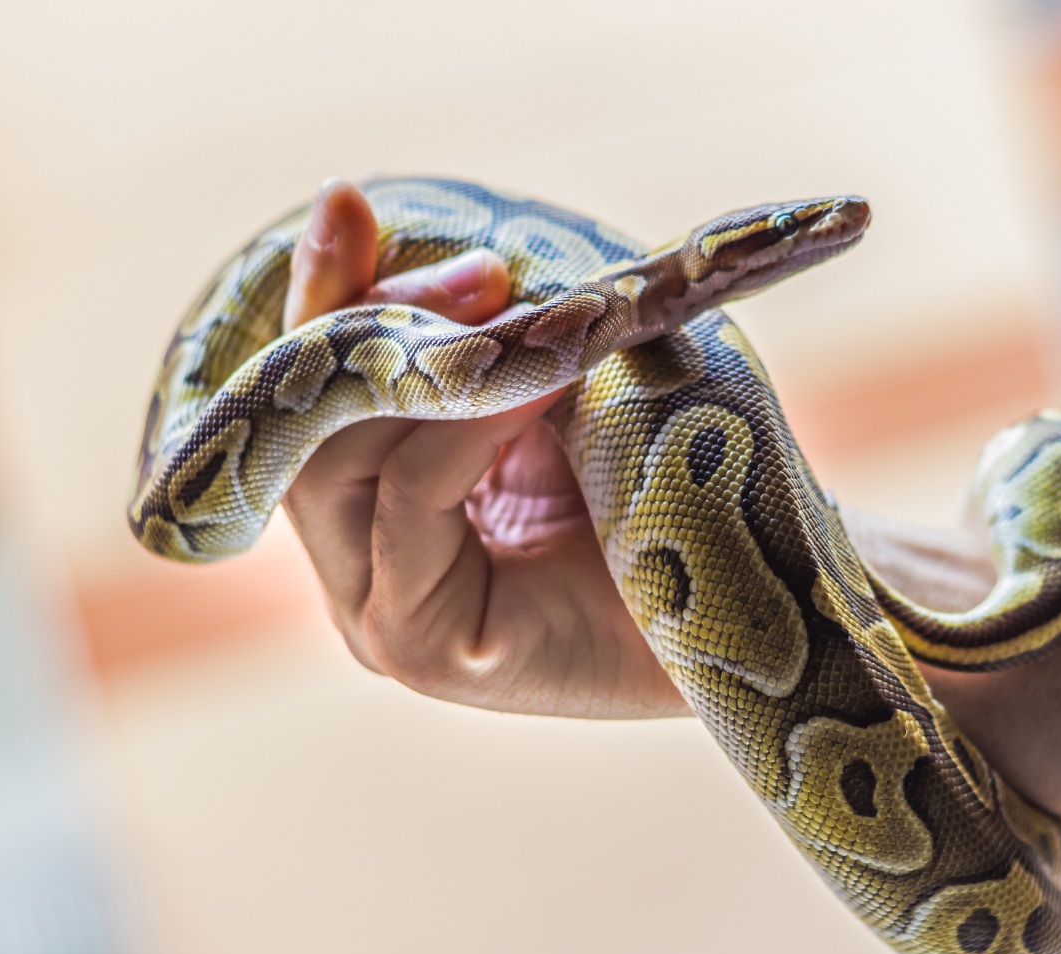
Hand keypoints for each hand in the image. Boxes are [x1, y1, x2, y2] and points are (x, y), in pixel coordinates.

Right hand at [281, 180, 687, 717]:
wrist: (758, 612)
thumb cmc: (669, 488)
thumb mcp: (560, 379)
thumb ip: (470, 330)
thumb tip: (364, 212)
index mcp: (380, 503)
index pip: (310, 393)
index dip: (325, 294)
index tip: (349, 199)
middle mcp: (363, 562)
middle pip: (303, 425)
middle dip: (370, 318)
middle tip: (474, 260)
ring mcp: (379, 613)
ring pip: (334, 461)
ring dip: (423, 362)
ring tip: (510, 294)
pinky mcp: (418, 647)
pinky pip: (411, 499)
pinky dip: (468, 421)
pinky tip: (541, 374)